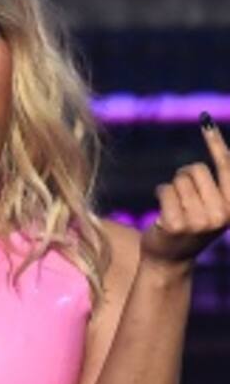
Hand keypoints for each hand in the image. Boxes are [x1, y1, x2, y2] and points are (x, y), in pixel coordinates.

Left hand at [141, 114, 229, 268]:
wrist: (170, 260)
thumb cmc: (190, 227)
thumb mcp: (211, 206)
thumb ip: (217, 183)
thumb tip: (218, 144)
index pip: (227, 166)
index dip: (216, 142)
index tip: (206, 122)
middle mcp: (221, 214)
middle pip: (196, 169)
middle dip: (185, 177)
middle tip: (183, 197)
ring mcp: (198, 221)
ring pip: (179, 180)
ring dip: (172, 189)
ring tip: (174, 208)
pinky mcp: (176, 224)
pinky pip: (165, 191)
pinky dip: (161, 195)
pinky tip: (162, 214)